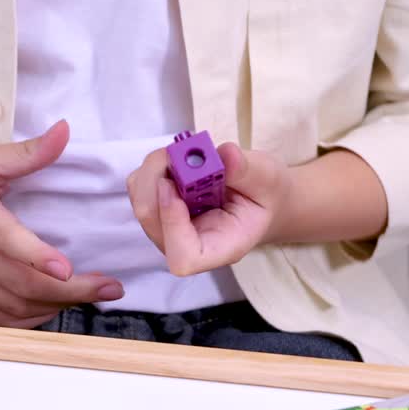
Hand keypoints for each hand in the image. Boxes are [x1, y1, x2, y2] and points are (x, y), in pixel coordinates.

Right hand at [0, 121, 123, 326]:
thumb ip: (26, 153)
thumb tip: (65, 131)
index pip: (5, 239)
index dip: (36, 256)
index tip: (68, 268)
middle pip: (19, 281)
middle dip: (70, 290)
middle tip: (110, 288)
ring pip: (14, 306)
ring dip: (57, 305)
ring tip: (94, 296)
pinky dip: (32, 319)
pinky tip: (56, 307)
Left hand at [127, 143, 291, 275]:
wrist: (260, 197)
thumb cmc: (265, 196)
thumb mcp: (268, 179)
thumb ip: (248, 170)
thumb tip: (225, 154)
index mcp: (220, 247)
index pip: (183, 257)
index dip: (172, 224)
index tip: (175, 187)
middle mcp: (187, 243)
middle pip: (152, 223)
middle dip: (159, 180)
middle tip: (181, 153)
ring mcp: (168, 228)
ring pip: (142, 202)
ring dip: (155, 169)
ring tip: (185, 155)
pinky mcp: (158, 209)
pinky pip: (140, 188)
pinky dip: (155, 167)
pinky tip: (179, 161)